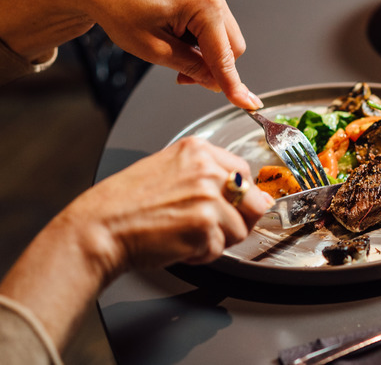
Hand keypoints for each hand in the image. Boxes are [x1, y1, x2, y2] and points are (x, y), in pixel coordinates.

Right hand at [61, 137, 273, 274]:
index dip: (241, 196)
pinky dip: (202, 255)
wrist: (99, 228)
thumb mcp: (169, 169)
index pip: (244, 172)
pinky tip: (179, 245)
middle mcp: (207, 170)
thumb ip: (206, 175)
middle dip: (240, 220)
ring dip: (218, 240)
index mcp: (198, 151)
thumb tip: (246, 192)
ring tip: (188, 235)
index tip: (231, 206)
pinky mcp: (205, 226)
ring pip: (240, 230)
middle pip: (255, 201)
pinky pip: (220, 249)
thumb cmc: (125, 204)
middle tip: (214, 227)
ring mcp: (209, 197)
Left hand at [75, 0, 261, 108]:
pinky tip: (176, 37)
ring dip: (206, 52)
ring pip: (223, 35)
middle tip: (184, 77)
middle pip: (232, 45)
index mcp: (202, 3)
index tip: (247, 103)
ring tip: (174, 52)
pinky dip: (200, 37)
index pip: (224, 54)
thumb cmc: (117, 9)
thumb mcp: (154, 50)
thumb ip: (191, 67)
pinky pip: (213, 21)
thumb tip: (215, 82)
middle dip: (213, 66)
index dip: (232, 83)